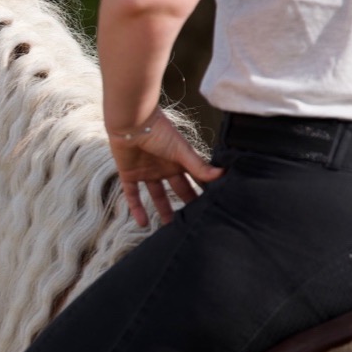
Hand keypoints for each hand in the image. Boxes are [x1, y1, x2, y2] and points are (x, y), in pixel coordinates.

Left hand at [109, 108, 223, 226]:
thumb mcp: (182, 151)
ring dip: (163, 210)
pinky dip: (136, 209)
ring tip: (169, 228)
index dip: (202, 191)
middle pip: (177, 190)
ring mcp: (147, 172)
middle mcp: (164, 168)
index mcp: (179, 161)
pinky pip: (132, 195)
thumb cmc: (159, 132)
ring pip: (156, 195)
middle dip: (186, 204)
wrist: (131, 123)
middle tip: (194, 221)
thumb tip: (223, 174)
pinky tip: (142, 224)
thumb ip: (199, 166)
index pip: (194, 180)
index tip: (212, 207)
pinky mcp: (129, 174)